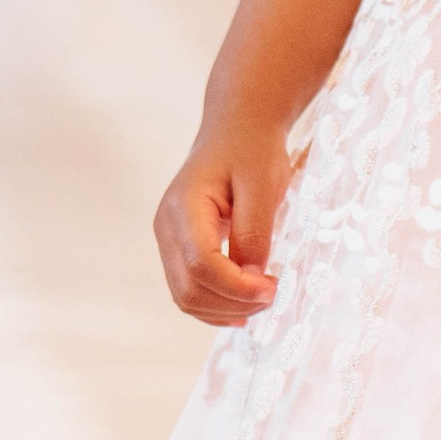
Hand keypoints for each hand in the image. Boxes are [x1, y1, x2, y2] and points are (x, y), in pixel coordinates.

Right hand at [155, 123, 290, 325]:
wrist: (237, 129)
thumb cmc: (252, 150)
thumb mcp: (263, 185)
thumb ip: (254, 232)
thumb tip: (252, 280)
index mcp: (183, 206)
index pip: (201, 265)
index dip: (237, 287)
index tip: (273, 288)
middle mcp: (166, 227)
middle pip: (189, 289)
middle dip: (233, 304)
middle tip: (274, 295)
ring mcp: (168, 240)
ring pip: (186, 297)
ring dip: (226, 310)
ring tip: (264, 299)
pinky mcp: (179, 249)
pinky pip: (190, 289)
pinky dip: (216, 305)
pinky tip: (244, 306)